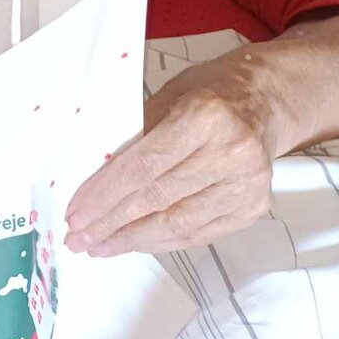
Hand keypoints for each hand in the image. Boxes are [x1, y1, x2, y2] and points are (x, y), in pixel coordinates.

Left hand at [65, 44, 275, 255]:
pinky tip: (136, 243)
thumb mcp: (167, 97)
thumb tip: (94, 180)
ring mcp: (247, 185)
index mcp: (206, 117)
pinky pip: (199, 234)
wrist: (262, 100)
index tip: (76, 213)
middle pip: (159, 198)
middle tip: (79, 238)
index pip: (146, 165)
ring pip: (178, 223)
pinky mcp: (253, 208)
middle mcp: (232, 153)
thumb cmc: (207, 93)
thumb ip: (136, 136)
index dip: (107, 193)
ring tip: (100, 246)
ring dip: (133, 239)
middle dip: (112, 222)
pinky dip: (163, 241)